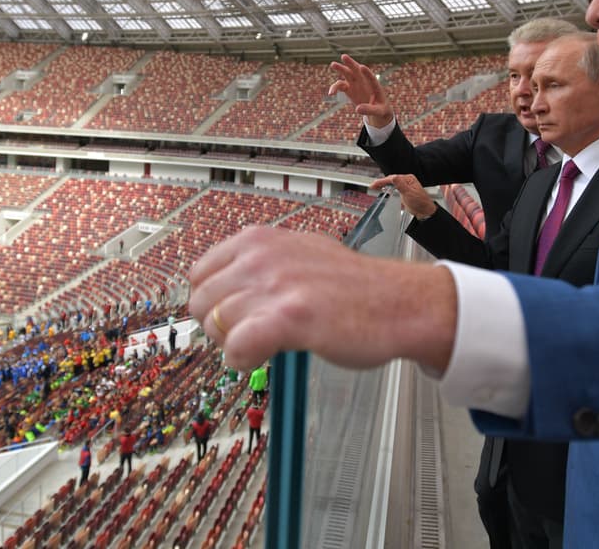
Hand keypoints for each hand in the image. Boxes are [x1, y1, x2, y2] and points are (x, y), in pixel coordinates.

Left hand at [188, 226, 456, 371]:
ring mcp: (274, 285)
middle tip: (250, 335)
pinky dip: (242, 360)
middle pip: (202, 303)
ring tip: (265, 346)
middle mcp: (261, 256)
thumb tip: (223, 284)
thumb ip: (260, 263)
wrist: (399, 303)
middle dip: (219, 327)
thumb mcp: (299, 253)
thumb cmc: (355, 286)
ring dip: (235, 345)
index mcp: (259, 239)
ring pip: (218, 327)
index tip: (231, 316)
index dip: (211, 302)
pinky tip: (262, 358)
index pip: (199, 274)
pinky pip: (237, 347)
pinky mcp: (288, 317)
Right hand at [328, 54, 393, 127]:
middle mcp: (365, 82)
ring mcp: (356, 84)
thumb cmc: (380, 109)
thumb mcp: (378, 112)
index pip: (372, 78)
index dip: (367, 73)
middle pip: (357, 70)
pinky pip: (340, 86)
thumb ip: (369, 110)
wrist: (377, 110)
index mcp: (375, 86)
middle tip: (344, 56)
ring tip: (333, 64)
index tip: (362, 67)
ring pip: (347, 74)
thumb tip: (357, 109)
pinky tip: (331, 93)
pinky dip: (335, 88)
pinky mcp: (349, 89)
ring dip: (340, 69)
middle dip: (351, 63)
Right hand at [371, 174, 435, 219]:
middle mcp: (407, 182)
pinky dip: (387, 189)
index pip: (393, 178)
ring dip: (383, 185)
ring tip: (375, 187)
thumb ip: (400, 184)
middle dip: (381, 182)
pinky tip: (383, 191)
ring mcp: (405, 187)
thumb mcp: (409, 193)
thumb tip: (393, 177)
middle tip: (372, 186)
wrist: (425, 212)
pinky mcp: (403, 193)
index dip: (383, 181)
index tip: (375, 184)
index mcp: (408, 179)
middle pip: (391, 180)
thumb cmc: (421, 203)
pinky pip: (393, 189)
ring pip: (391, 184)